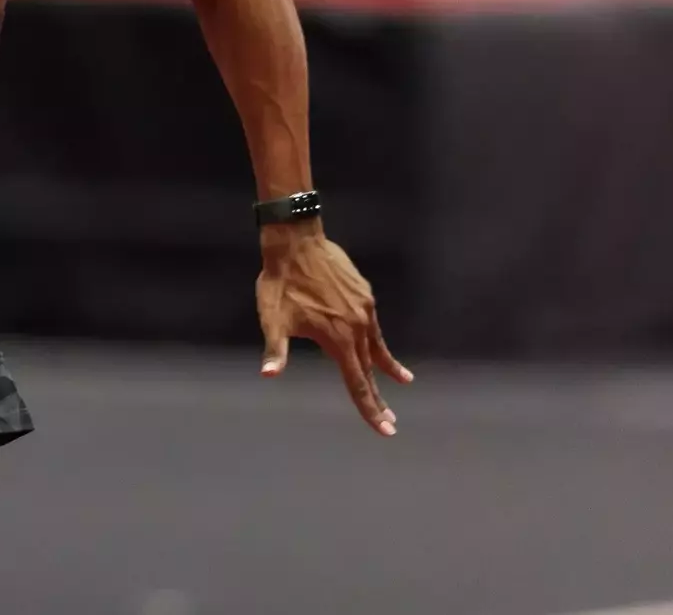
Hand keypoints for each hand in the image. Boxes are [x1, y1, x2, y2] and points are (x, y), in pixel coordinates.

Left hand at [255, 227, 412, 435]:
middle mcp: (358, 327)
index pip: (357, 384)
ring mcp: (365, 309)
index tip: (386, 429)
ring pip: (377, 345)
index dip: (370, 409)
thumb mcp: (272, 319)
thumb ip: (276, 349)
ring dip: (387, 366)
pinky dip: (377, 338)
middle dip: (379, 398)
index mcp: (338, 339)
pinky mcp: (365, 294)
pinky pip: (373, 324)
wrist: (297, 242)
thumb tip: (268, 375)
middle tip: (391, 421)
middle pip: (370, 370)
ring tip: (404, 380)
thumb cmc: (281, 283)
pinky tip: (374, 341)